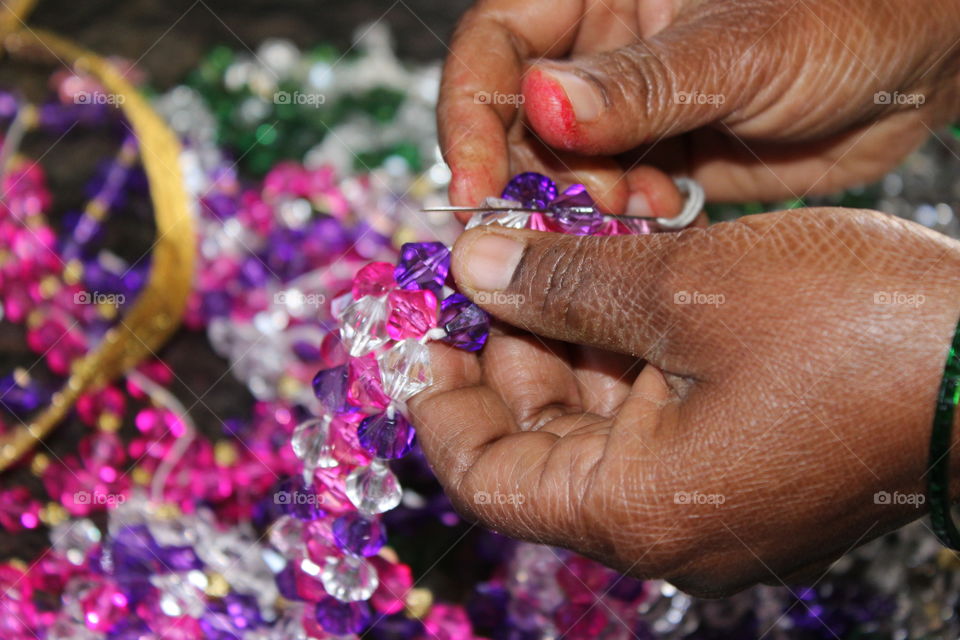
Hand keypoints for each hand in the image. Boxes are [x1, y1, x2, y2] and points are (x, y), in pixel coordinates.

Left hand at [409, 208, 959, 595]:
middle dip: (506, 354)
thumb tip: (476, 267)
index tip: (418, 334)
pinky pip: (658, 419)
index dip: (439, 402)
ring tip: (549, 258)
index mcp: (636, 509)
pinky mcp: (752, 467)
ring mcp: (714, 500)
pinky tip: (618, 286)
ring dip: (567, 344)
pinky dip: (625, 357)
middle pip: (540, 446)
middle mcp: (669, 524)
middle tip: (486, 270)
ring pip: (599, 425)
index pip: (487, 477)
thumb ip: (564, 282)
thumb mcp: (686, 287)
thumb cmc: (858, 330)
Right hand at [439, 0, 959, 209]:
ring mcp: (631, 107)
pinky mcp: (662, 156)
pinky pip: (612, 200)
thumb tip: (538, 103)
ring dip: (576, 206)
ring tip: (625, 219)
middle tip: (546, 227)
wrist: (928, 58)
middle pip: (516, 116)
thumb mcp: (743, 45)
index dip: (471, 113)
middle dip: (525, 174)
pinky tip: (657, 222)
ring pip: (560, 167)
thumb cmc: (855, 9)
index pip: (497, 42)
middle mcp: (604, 45)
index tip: (477, 186)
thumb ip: (641, 81)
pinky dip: (619, 225)